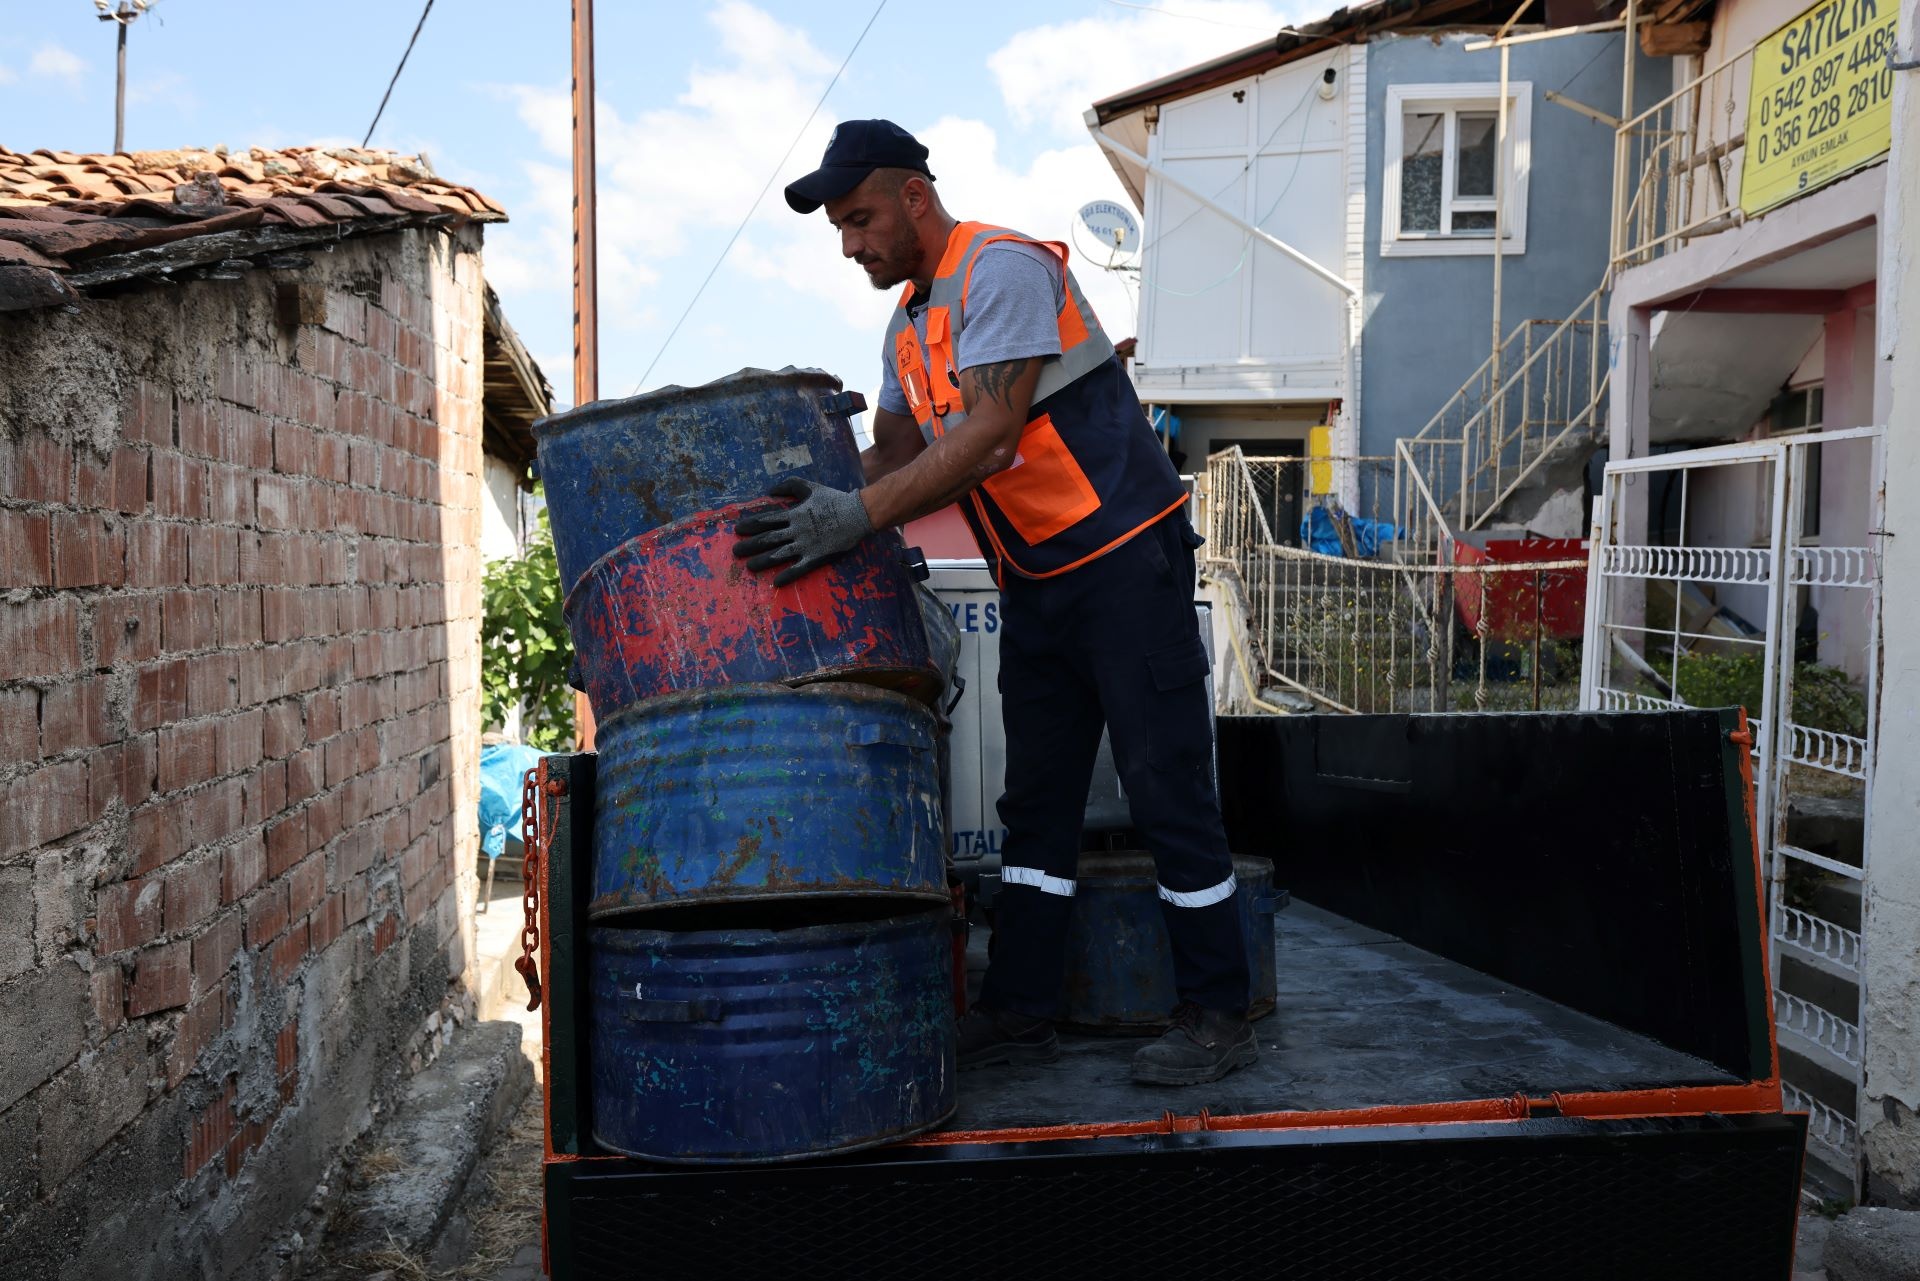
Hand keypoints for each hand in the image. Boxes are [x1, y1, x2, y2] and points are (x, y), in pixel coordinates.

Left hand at [732, 478, 873, 585]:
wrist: (858, 514)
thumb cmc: (834, 499)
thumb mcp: (810, 487)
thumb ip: (790, 486)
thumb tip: (770, 491)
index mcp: (794, 514)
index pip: (767, 520)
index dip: (750, 525)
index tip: (738, 530)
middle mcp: (796, 530)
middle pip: (768, 539)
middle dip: (750, 545)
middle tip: (735, 552)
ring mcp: (805, 545)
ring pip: (779, 554)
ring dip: (762, 561)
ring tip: (749, 567)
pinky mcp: (816, 557)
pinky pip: (799, 568)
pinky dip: (787, 575)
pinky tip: (776, 583)